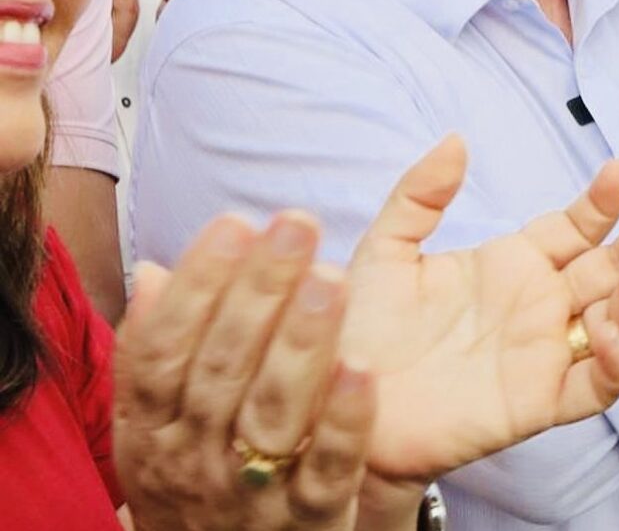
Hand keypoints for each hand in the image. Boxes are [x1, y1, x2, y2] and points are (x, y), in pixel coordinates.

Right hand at [116, 214, 374, 530]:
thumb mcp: (160, 427)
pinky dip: (344, 421)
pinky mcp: (311, 519)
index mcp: (152, 430)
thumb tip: (151, 271)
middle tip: (296, 224)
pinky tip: (363, 367)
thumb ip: (154, 352)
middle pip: (221, 369)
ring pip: (272, 413)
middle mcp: (194, 460)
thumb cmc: (196, 475)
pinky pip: (326, 469)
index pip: (161, 351)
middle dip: (259, 290)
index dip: (197, 284)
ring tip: (330, 277)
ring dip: (301, 342)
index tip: (234, 221)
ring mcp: (252, 494)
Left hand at [340, 136, 618, 480]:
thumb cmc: (361, 326)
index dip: (603, 200)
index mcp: (515, 263)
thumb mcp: (386, 248)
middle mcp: (541, 304)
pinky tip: (609, 334)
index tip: (617, 169)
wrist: (338, 400)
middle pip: (614, 266)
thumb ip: (420, 194)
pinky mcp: (538, 402)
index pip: (578, 226)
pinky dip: (615, 363)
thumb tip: (457, 139)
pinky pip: (594, 386)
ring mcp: (545, 353)